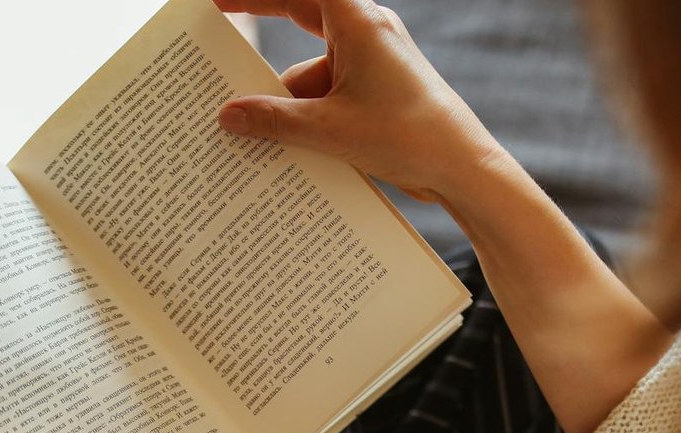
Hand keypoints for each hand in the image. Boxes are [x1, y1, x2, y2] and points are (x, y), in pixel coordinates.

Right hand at [214, 0, 504, 203]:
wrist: (463, 169)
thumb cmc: (407, 136)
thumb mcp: (328, 129)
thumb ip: (273, 120)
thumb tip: (229, 115)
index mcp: (357, 22)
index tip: (217, 1)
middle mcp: (367, 33)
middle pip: (301, 24)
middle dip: (266, 46)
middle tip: (225, 60)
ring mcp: (375, 63)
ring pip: (314, 72)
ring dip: (289, 102)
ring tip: (257, 136)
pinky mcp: (380, 93)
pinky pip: (332, 95)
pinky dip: (311, 117)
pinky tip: (292, 150)